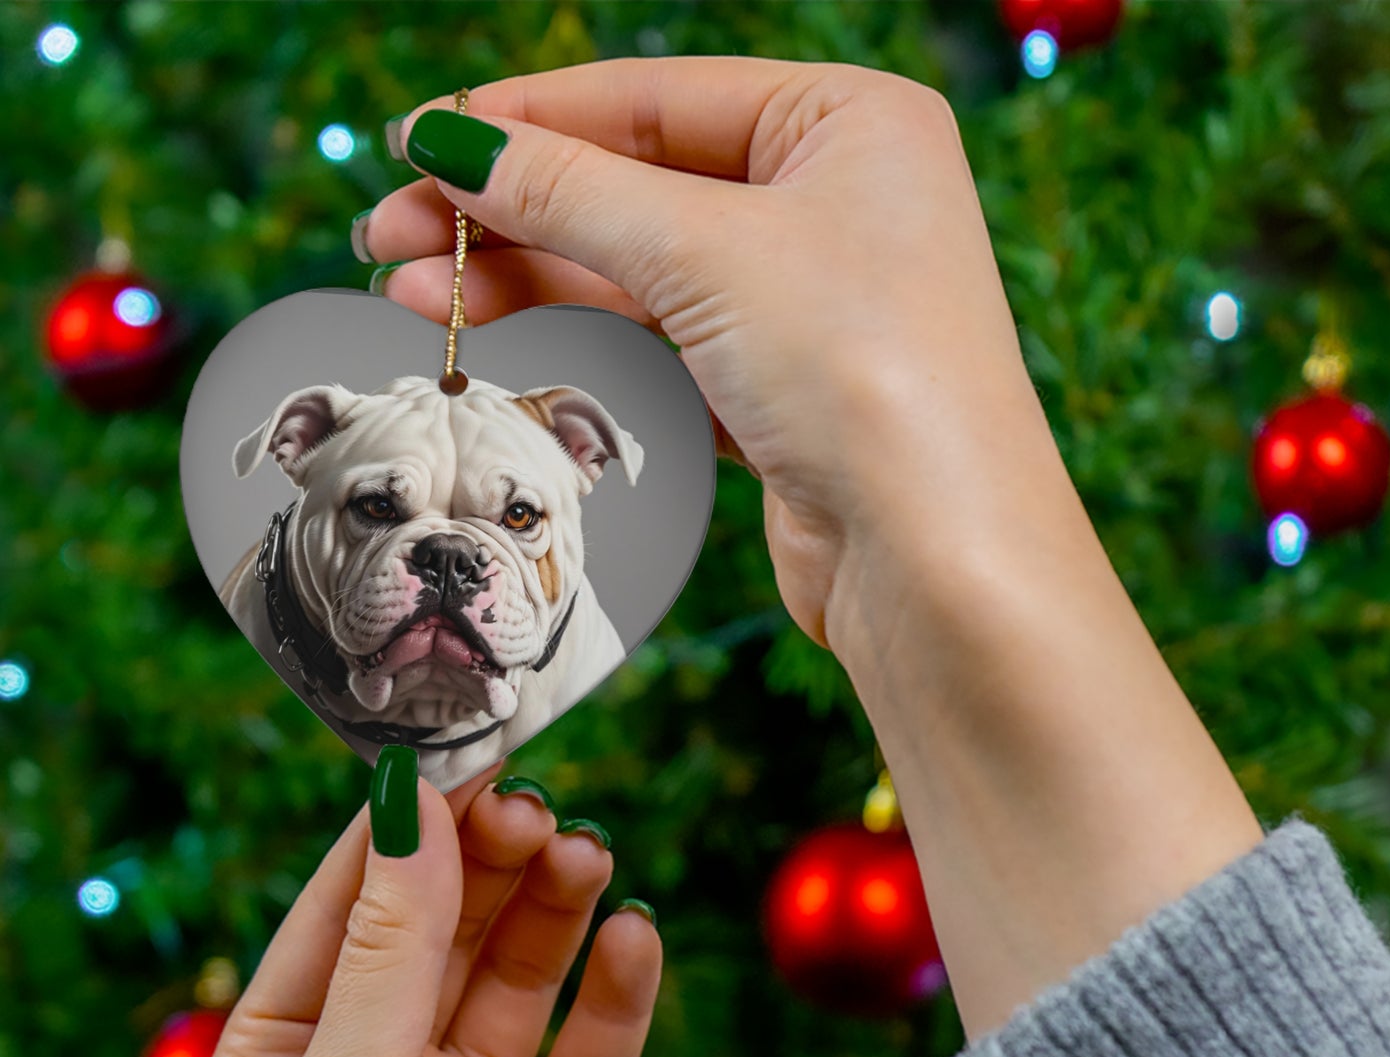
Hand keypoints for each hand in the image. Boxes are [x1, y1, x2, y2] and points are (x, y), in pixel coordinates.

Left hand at [201, 761, 661, 1056]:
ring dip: (556, 911)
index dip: (405, 828)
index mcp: (288, 1054)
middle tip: (540, 811)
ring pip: (521, 978)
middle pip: (446, 930)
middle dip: (491, 864)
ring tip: (590, 857)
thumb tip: (406, 802)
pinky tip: (635, 938)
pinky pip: (590, 1056)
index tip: (463, 753)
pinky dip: (617, 995)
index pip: (349, 905)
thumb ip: (389, 946)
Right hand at [361, 57, 1058, 654]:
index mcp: (848, 123)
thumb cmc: (863, 374)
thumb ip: (572, 191)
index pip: (655, 99)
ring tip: (412, 292)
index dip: (527, 119)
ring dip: (528, 278)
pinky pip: (662, 344)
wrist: (934, 559)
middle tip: (390, 234)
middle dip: (509, 210)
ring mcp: (807, 302)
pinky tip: (502, 336)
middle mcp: (834, 203)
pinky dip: (584, 340)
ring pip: (640, 270)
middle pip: (636, 185)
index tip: (418, 140)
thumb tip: (453, 142)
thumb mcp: (707, 252)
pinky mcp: (780, 392)